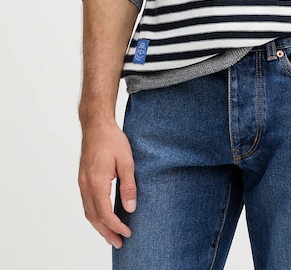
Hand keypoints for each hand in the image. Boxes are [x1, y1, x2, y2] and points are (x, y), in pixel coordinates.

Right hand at [78, 122, 136, 248]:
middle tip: (119, 243)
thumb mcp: (126, 160)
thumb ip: (128, 185)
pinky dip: (95, 215)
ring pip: (88, 212)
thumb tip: (130, 207)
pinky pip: (87, 204)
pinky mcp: (83, 179)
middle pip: (94, 218)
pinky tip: (103, 218)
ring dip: (99, 226)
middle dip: (106, 233)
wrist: (96, 125)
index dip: (116, 226)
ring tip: (111, 235)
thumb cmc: (112, 139)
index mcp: (97, 182)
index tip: (127, 232)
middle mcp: (86, 185)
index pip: (105, 213)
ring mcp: (82, 183)